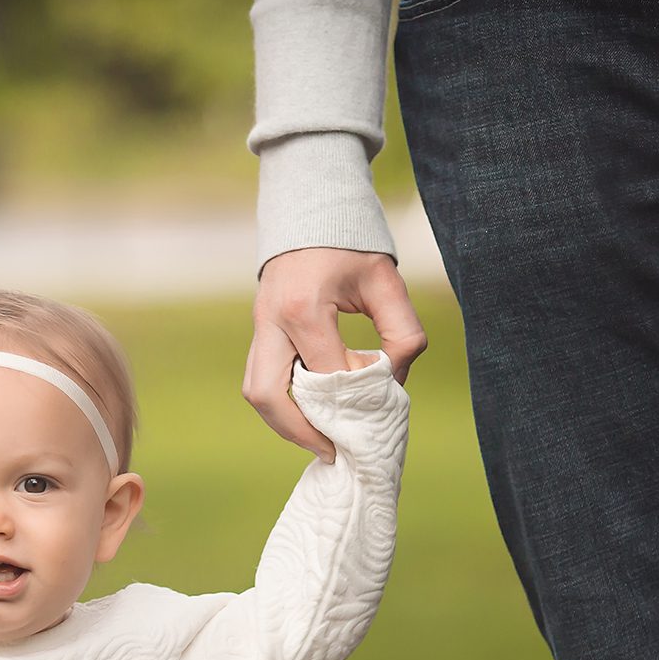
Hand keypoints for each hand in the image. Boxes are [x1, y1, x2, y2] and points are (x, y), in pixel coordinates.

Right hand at [246, 247, 427, 461]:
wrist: (310, 208)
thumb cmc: (352, 244)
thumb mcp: (387, 282)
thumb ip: (402, 332)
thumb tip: (392, 382)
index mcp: (302, 309)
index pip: (325, 377)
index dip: (352, 400)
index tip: (378, 407)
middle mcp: (270, 321)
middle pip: (267, 396)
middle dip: (298, 432)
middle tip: (332, 450)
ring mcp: (258, 326)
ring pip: (256, 391)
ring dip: (286, 421)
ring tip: (321, 436)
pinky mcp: (259, 330)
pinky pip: (261, 378)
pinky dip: (284, 402)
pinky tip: (314, 410)